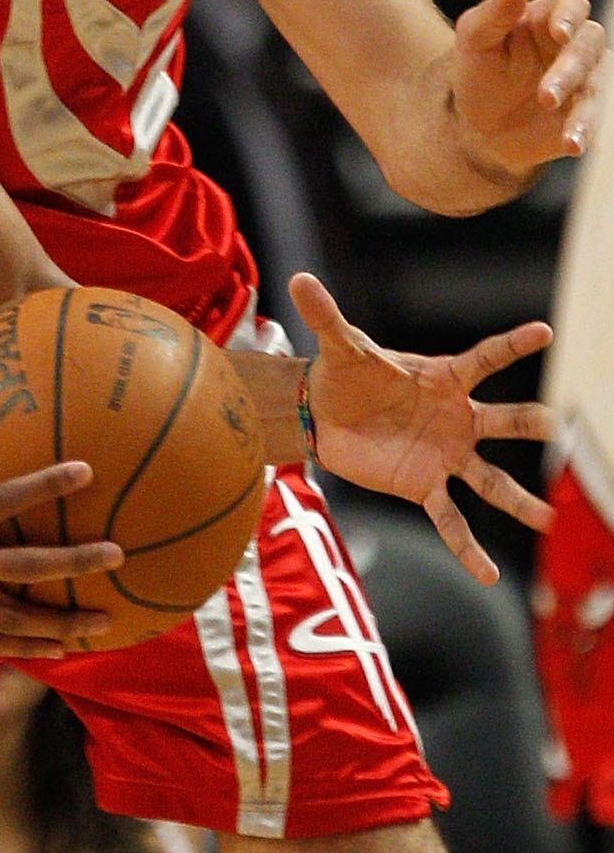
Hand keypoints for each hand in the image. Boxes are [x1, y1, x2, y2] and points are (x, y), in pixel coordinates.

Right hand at [0, 337, 124, 656]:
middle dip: (70, 567)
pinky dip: (22, 646)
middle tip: (117, 557)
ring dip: (55, 625)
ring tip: (103, 624)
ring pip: (5, 620)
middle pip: (17, 572)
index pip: (0, 502)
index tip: (88, 472)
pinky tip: (59, 649)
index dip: (44, 486)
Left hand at [293, 270, 552, 580]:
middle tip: (555, 425)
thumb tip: (296, 277)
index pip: (485, 359)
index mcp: (444, 378)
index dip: (511, 345)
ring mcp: (446, 456)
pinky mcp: (424, 486)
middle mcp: (456, 418)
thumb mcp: (338, 346)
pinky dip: (468, 548)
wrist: (325, 416)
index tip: (543, 331)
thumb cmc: (345, 376)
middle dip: (528, 423)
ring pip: (490, 481)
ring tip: (550, 518)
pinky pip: (452, 521)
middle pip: (502, 422)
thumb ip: (325, 315)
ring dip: (519, 500)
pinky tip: (490, 575)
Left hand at [449, 0, 603, 178]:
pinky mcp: (583, 112)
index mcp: (549, 18)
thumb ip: (494, 14)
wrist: (476, 127)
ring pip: (596, 85)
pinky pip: (592, 119)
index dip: (570, 16)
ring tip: (568, 134)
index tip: (559, 33)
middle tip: (545, 95)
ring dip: (583, 109)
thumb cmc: (478, 73)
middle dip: (570, 68)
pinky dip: (584, 131)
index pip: (572, 5)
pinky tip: (573, 145)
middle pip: (589, 44)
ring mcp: (584, 80)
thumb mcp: (474, 42)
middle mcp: (574, 46)